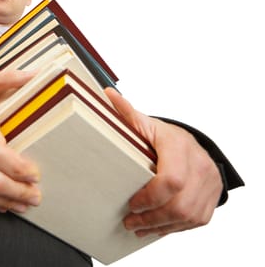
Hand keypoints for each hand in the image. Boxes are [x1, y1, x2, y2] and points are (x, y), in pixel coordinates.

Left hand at [105, 87, 222, 236]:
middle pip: (179, 204)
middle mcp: (199, 165)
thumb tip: (108, 94)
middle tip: (130, 221)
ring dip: (162, 226)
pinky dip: (176, 227)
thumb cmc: (166, 136)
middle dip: (152, 217)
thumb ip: (128, 113)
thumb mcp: (147, 124)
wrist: (193, 143)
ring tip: (140, 227)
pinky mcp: (212, 196)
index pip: (171, 179)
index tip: (132, 203)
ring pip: (188, 216)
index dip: (150, 197)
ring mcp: (209, 182)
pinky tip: (158, 227)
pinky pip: (197, 220)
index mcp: (179, 146)